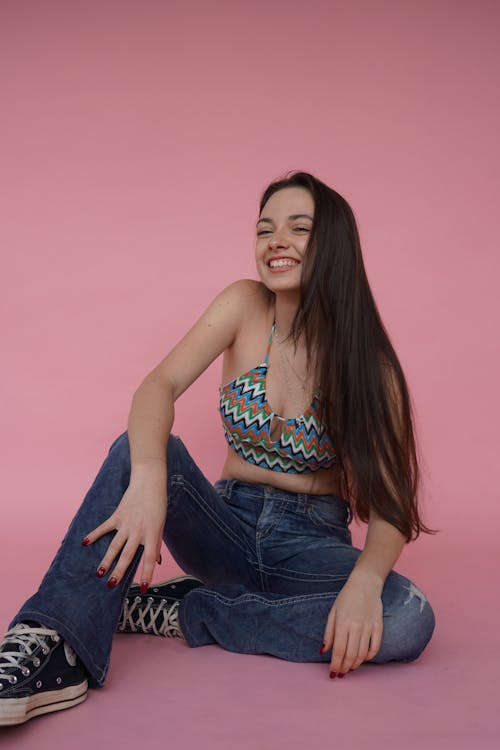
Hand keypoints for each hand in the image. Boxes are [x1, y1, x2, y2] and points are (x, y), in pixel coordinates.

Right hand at [82, 470, 166, 590]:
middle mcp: (138, 530)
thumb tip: (156, 561)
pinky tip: (85, 543)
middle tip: (111, 585)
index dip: (147, 573)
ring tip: (99, 573)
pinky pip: (104, 527)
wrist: (149, 482)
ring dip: (106, 559)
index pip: (150, 558)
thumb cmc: (157, 505)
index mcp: (152, 533)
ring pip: (114, 545)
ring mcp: (126, 523)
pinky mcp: (117, 516)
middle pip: (128, 554)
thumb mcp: (161, 525)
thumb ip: (156, 543)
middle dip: (119, 570)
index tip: (144, 588)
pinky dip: (94, 535)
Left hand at [321, 569, 383, 676]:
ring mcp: (368, 627)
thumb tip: (323, 651)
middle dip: (344, 668)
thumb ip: (328, 633)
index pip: (338, 651)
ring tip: (349, 668)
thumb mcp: (333, 612)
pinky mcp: (378, 627)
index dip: (335, 665)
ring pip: (362, 654)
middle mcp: (356, 627)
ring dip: (355, 664)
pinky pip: (375, 647)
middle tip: (340, 674)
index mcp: (342, 623)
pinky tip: (363, 659)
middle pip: (350, 655)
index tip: (332, 673)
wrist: (365, 584)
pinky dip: (369, 657)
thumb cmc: (346, 598)